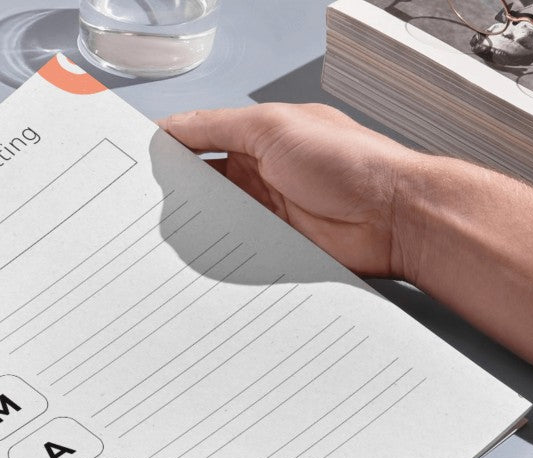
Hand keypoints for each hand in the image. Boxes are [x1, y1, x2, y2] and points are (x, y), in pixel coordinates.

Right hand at [159, 104, 423, 279]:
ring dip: (199, 227)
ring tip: (168, 236)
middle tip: (147, 207)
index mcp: (257, 137)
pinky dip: (222, 254)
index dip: (169, 150)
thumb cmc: (351, 162)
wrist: (394, 217)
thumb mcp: (273, 128)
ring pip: (217, 221)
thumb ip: (218, 127)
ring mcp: (268, 213)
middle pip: (203, 186)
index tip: (138, 163)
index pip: (199, 140)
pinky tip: (205, 257)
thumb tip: (174, 125)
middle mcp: (260, 174)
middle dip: (177, 195)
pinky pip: (238, 250)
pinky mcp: (278, 246)